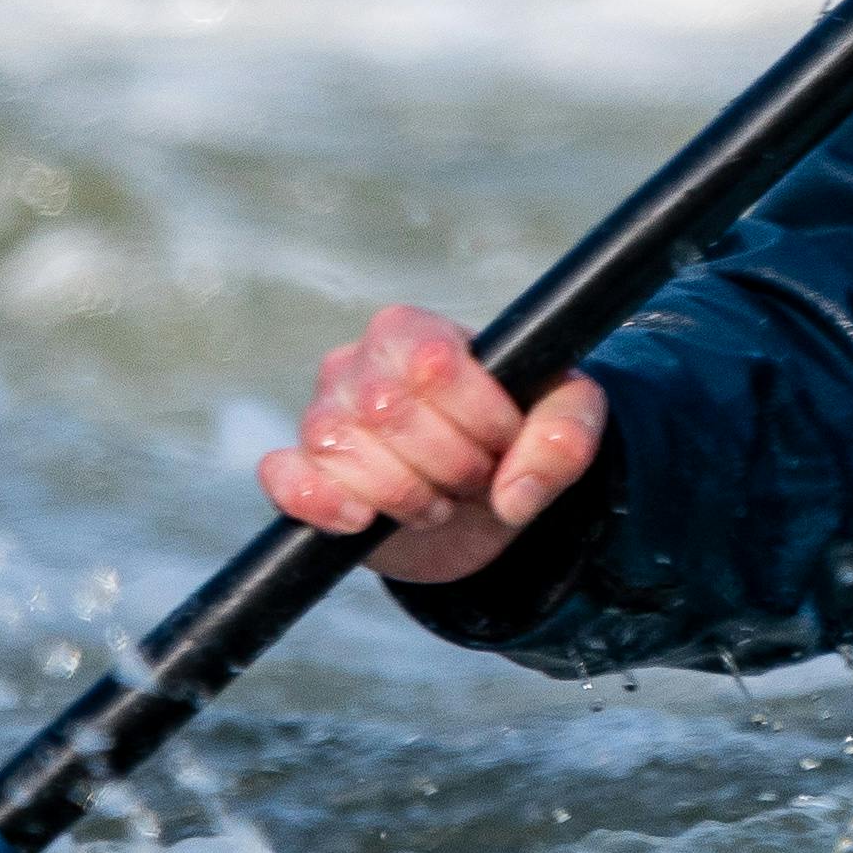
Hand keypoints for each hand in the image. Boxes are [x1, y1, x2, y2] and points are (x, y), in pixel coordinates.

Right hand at [254, 304, 606, 586]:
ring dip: (404, 494)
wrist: (477, 505)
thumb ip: (565, 439)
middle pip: (386, 410)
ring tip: (434, 499)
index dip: (477, 415)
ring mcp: (321, 418)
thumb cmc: (513, 442)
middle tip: (473, 478)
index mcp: (414, 332)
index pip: (431, 363)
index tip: (503, 439)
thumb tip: (516, 494)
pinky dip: (325, 503)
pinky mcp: (300, 475)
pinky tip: (364, 519)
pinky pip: (286, 479)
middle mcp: (356, 364)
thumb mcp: (564, 425)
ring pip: (341, 448)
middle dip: (447, 462)